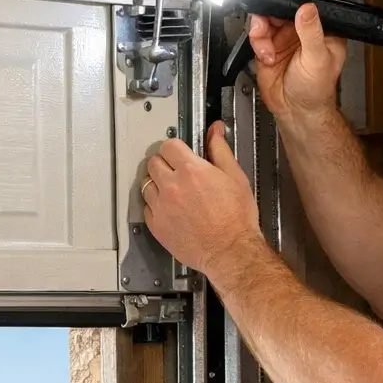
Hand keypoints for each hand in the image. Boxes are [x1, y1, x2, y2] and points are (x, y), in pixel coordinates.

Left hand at [142, 123, 263, 277]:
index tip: (180, 154)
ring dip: (157, 184)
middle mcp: (172, 186)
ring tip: (173, 192)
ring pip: (146, 184)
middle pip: (153, 162)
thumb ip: (220, 150)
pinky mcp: (157, 226)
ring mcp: (161, 207)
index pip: (168, 145)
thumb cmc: (236, 219)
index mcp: (191, 170)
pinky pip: (146, 208)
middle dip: (164, 163)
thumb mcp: (235, 177)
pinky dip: (155, 206)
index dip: (175, 148)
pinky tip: (170, 209)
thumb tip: (215, 131)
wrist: (230, 251)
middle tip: (176, 172)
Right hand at [247, 0, 347, 119]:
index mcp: (324, 27)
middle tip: (268, 17)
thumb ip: (312, 33)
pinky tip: (266, 55)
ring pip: (267, 15)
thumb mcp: (318, 60)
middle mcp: (304, 28)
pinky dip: (257, 42)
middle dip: (273, 9)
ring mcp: (285, 35)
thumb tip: (308, 9)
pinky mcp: (269, 44)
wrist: (295, 111)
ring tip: (266, 46)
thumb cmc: (316, 91)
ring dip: (262, 28)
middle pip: (285, 3)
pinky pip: (257, 32)